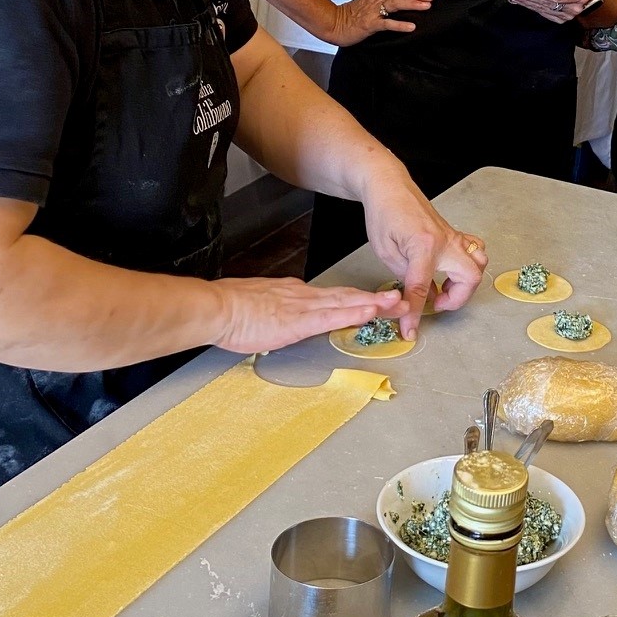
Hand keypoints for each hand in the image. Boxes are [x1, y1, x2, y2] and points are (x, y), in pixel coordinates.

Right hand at [212, 276, 405, 354]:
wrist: (216, 308)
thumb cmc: (229, 310)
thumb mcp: (259, 306)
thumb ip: (276, 310)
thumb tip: (281, 318)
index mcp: (295, 295)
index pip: (332, 296)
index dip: (356, 298)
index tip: (374, 300)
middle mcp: (304, 296)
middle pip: (346, 296)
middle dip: (375, 298)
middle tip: (400, 298)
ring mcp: (303, 307)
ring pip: (346, 304)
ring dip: (373, 303)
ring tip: (397, 302)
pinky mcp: (299, 321)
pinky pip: (333, 317)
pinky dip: (354, 314)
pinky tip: (371, 312)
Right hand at [327, 0, 432, 46]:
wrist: (333, 24)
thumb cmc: (350, 15)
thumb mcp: (366, 3)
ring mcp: (372, 11)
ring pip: (395, 3)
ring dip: (412, 3)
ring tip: (426, 6)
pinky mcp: (370, 24)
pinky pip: (387, 23)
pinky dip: (400, 25)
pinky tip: (411, 26)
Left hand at [358, 157, 486, 335]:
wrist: (390, 186)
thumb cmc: (384, 214)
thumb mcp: (385, 250)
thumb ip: (404, 276)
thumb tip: (415, 299)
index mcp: (423, 246)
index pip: (421, 289)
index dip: (414, 314)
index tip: (410, 331)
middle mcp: (445, 241)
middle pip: (469, 277)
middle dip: (456, 299)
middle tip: (436, 303)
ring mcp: (453, 236)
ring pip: (479, 263)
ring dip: (466, 283)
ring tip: (446, 288)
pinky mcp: (454, 234)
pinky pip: (475, 250)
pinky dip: (469, 265)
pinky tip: (449, 271)